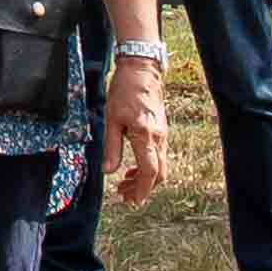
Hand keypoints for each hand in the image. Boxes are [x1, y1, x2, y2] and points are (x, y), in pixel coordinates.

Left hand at [107, 57, 171, 205]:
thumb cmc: (124, 91)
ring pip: (159, 165)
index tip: (131, 200)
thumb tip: (109, 172)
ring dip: (144, 178)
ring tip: (124, 184)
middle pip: (158, 173)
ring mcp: (163, 134)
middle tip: (124, 196)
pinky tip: (132, 166)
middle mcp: (159, 138)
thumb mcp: (112, 119)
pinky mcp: (161, 129)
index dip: (141, 189)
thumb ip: (112, 147)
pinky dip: (147, 166)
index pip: (148, 172)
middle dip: (142, 188)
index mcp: (146, 136)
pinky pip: (158, 155)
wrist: (142, 70)